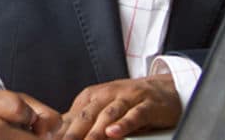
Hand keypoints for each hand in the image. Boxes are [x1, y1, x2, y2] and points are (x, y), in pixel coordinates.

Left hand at [57, 75, 181, 139]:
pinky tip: (113, 133)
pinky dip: (124, 124)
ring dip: (95, 131)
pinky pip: (134, 115)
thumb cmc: (130, 102)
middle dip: (74, 132)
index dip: (62, 131)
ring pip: (109, 114)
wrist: (165, 89)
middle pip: (87, 114)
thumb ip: (84, 120)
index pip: (73, 115)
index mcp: (93, 95)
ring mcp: (128, 98)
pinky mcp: (147, 104)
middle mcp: (108, 94)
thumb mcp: (104, 107)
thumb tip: (59, 133)